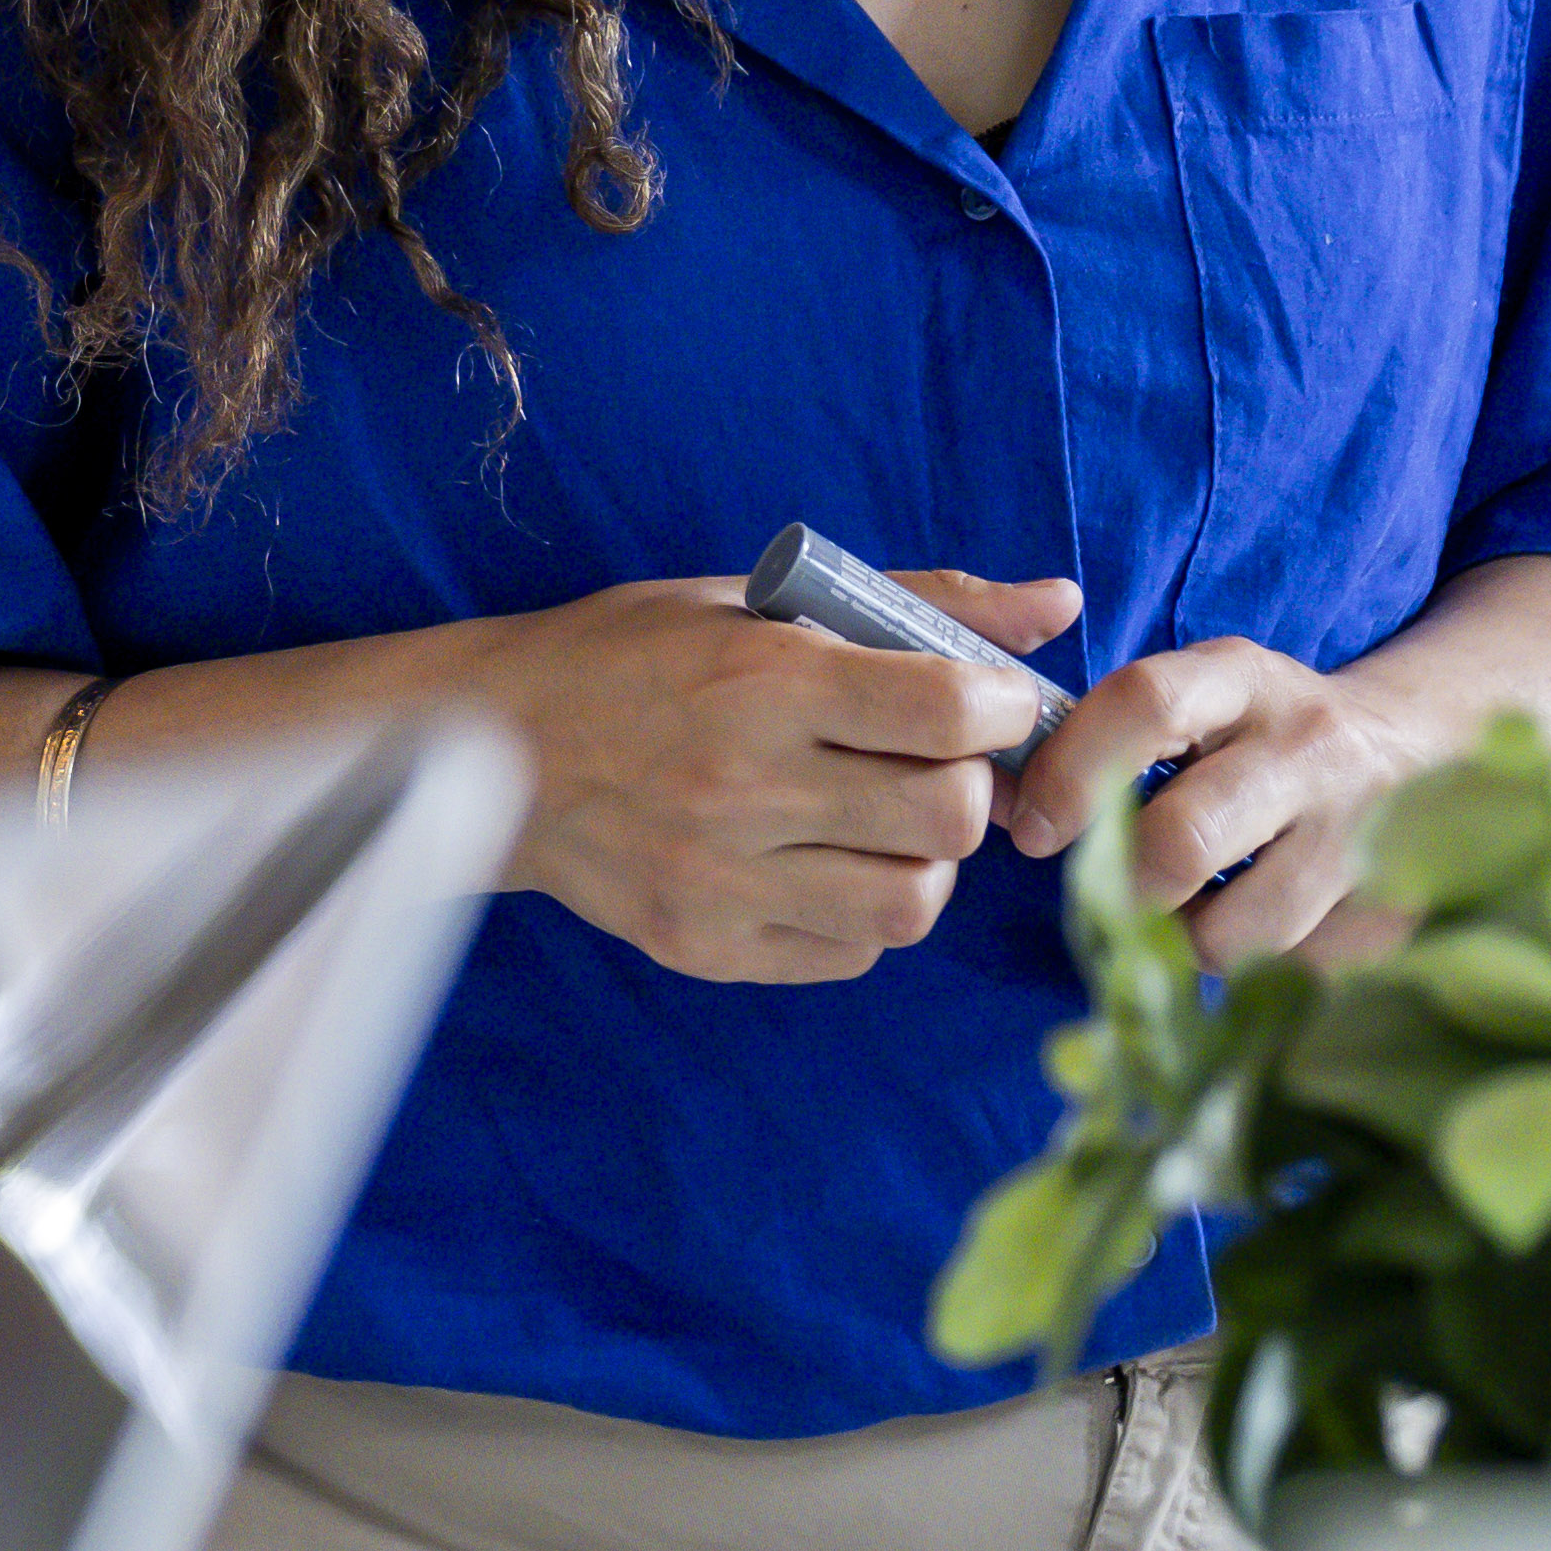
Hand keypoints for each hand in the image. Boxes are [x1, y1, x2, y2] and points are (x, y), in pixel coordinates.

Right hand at [465, 567, 1080, 987]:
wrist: (491, 747)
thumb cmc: (634, 654)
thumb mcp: (760, 598)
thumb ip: (918, 602)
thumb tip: (1059, 604)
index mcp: (761, 682)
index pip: (947, 708)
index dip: (999, 704)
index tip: (983, 698)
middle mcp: (744, 787)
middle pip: (948, 815)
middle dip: (968, 783)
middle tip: (934, 760)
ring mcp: (722, 881)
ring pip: (911, 902)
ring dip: (922, 857)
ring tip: (884, 819)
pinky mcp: (705, 947)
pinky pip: (850, 952)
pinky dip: (864, 912)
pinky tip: (828, 861)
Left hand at [996, 632, 1460, 969]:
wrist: (1423, 747)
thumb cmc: (1267, 733)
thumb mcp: (1206, 697)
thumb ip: (1117, 733)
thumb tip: (1020, 808)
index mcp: (1242, 680)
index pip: (1143, 704)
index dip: (1071, 773)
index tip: (1035, 829)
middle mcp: (1307, 747)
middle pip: (1183, 840)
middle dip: (1127, 884)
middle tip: (1114, 893)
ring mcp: (1360, 832)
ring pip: (1236, 932)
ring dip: (1191, 940)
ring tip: (1194, 911)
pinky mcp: (1393, 910)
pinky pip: (1292, 974)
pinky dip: (1261, 967)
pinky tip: (1265, 926)